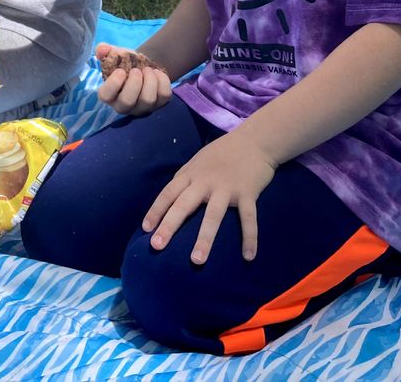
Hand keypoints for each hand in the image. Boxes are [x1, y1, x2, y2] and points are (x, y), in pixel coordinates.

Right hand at [96, 44, 170, 115]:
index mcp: (109, 94)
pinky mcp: (159, 104)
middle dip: (134, 83)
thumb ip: (104, 50)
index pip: (105, 96)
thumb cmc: (125, 62)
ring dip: (149, 80)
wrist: (144, 65)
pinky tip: (157, 73)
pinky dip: (163, 81)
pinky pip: (163, 96)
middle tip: (137, 70)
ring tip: (148, 69)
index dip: (113, 84)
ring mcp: (142, 107)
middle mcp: (124, 105)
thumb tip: (101, 49)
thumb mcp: (114, 54)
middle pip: (127, 102)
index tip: (121, 71)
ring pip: (147, 100)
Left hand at [143, 132, 276, 264]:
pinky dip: (250, 237)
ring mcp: (227, 187)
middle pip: (184, 204)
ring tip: (197, 260)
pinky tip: (249, 257)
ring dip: (205, 238)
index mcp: (192, 174)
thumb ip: (186, 179)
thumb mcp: (199, 161)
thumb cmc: (223, 153)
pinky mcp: (248, 192)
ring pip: (213, 215)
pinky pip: (248, 218)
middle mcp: (206, 181)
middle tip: (157, 246)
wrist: (254, 140)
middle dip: (169, 225)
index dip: (156, 210)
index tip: (145, 229)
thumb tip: (170, 200)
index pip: (168, 193)